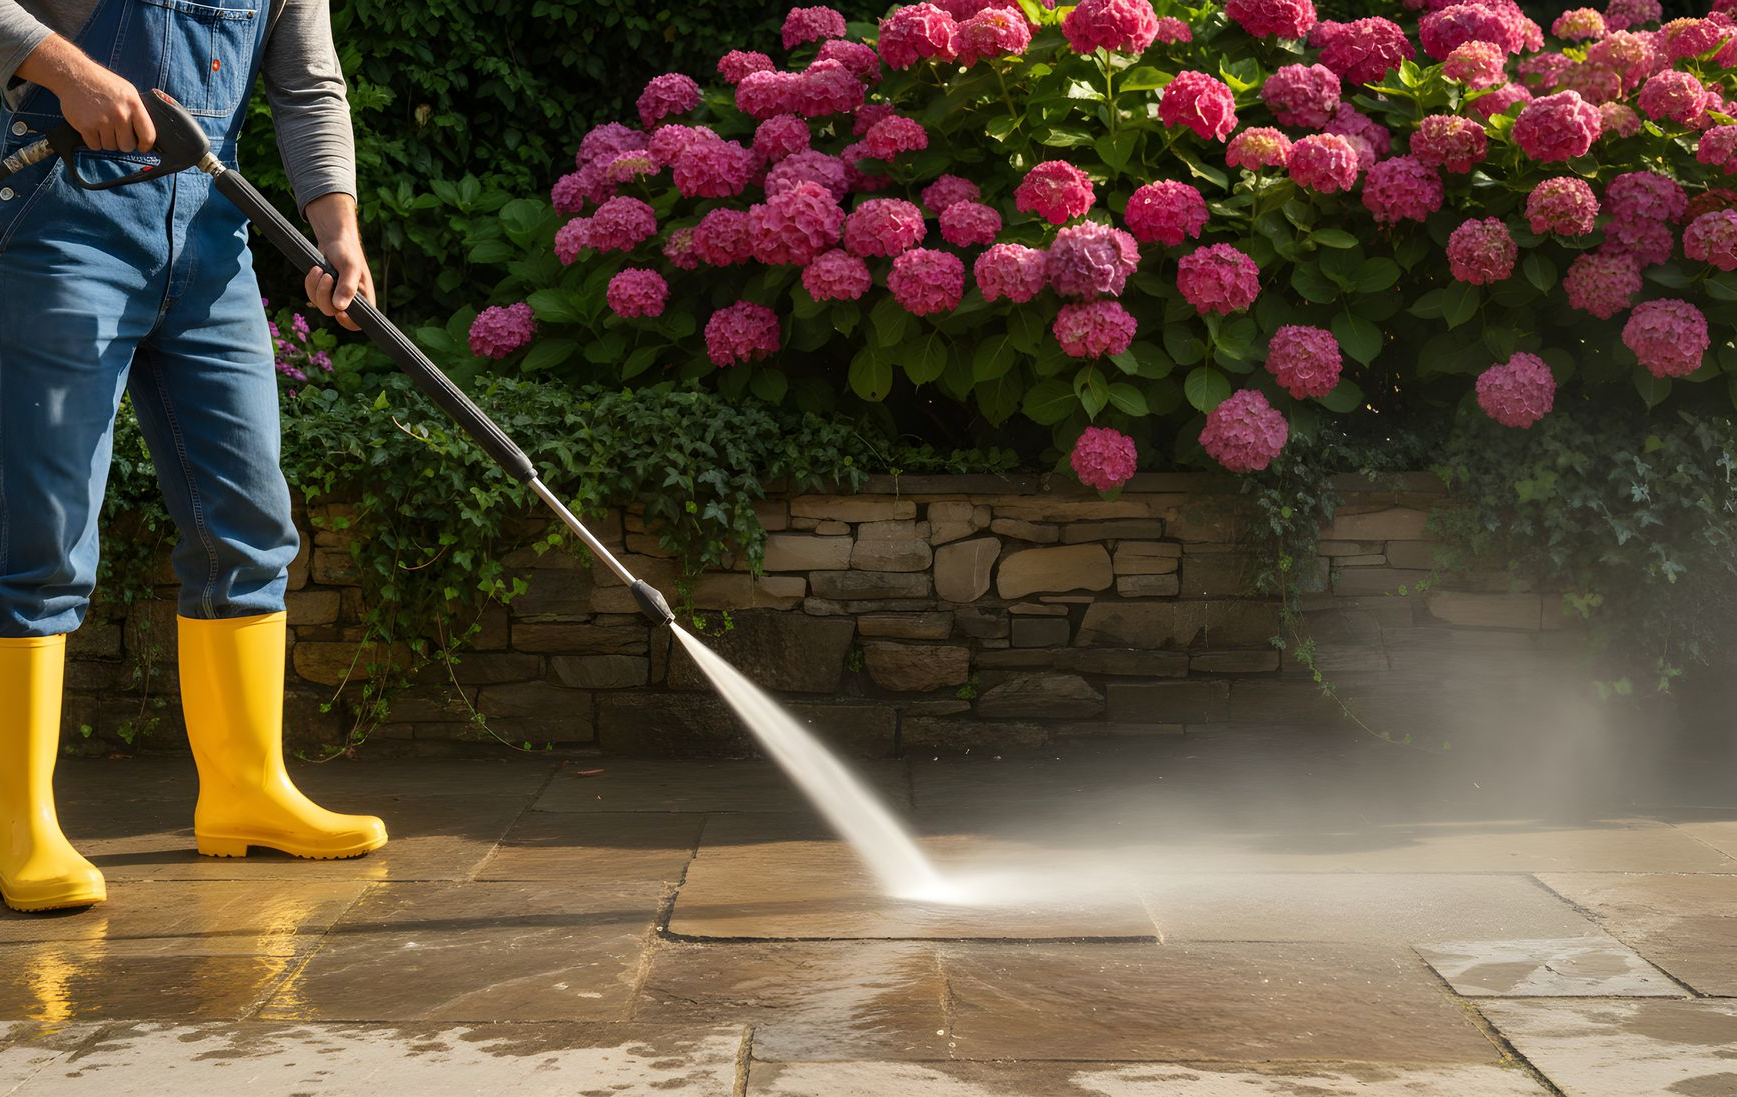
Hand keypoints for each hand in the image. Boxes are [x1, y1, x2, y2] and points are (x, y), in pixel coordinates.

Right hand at [17, 35, 154, 152]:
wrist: (73, 74)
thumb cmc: (103, 84)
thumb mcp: (128, 92)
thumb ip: (138, 112)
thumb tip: (148, 137)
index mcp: (134, 105)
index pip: (148, 136)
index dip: (145, 146)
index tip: (140, 147)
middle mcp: (120, 114)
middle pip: (128, 146)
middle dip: (122, 143)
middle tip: (115, 133)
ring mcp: (102, 120)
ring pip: (111, 147)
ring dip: (106, 141)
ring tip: (101, 126)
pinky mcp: (86, 126)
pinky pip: (95, 146)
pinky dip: (93, 141)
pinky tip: (91, 128)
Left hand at [304, 193, 373, 331]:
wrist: (335, 239)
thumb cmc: (348, 251)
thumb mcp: (350, 267)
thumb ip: (346, 287)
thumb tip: (340, 308)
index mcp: (364, 298)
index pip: (359, 322)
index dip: (349, 323)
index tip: (340, 313)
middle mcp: (350, 301)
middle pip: (333, 312)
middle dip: (324, 295)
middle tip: (326, 276)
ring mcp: (335, 297)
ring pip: (320, 305)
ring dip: (316, 287)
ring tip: (320, 270)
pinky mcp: (323, 291)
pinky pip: (312, 296)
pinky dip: (310, 283)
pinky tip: (315, 270)